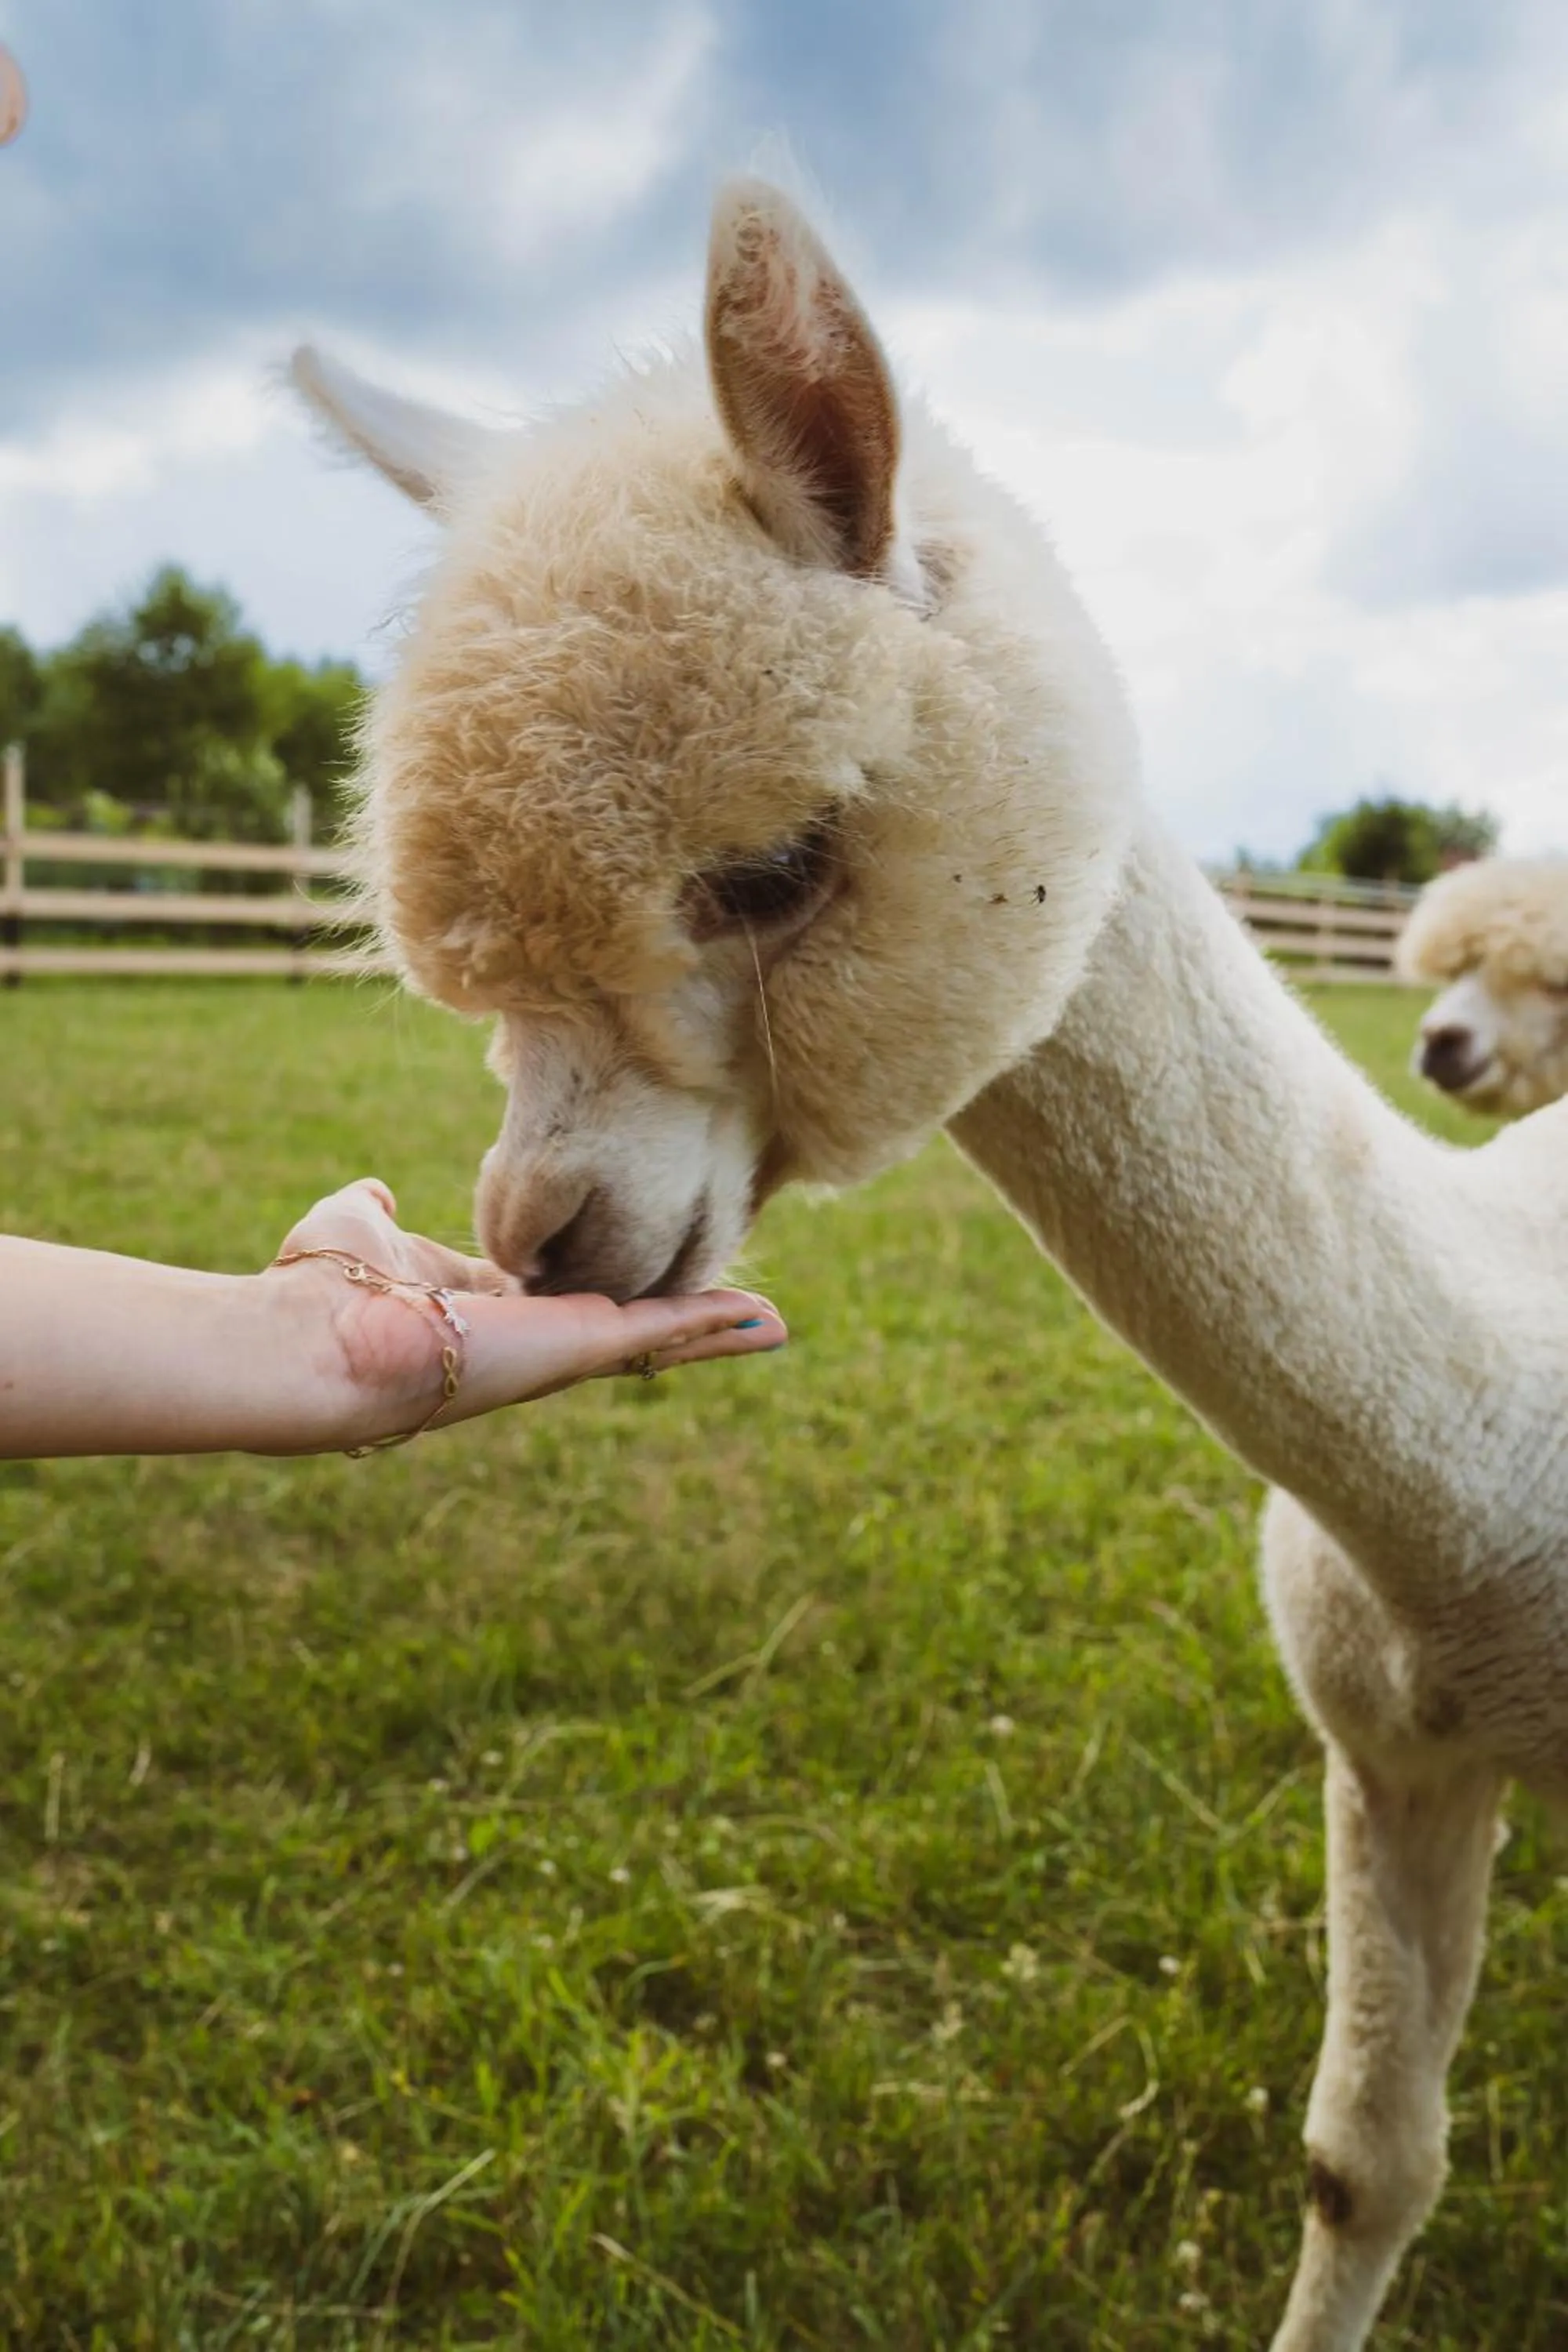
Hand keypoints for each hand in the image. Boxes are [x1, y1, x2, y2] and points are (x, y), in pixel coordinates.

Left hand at [266, 1179, 786, 1452]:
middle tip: (743, 1318)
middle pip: (628, 1322)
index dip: (608, 1280)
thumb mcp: (356, 1231)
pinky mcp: (573, 1345)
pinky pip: (659, 1331)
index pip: (563, 1295)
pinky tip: (763, 1321)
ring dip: (714, 1327)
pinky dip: (712, 1324)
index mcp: (488, 1312)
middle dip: (684, 1321)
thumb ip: (373, 1217)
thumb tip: (373, 1197)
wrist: (316, 1346)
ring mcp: (557, 1348)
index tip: (646, 1269)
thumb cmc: (322, 1296)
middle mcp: (531, 1339)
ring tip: (774, 1325)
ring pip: (656, 1335)